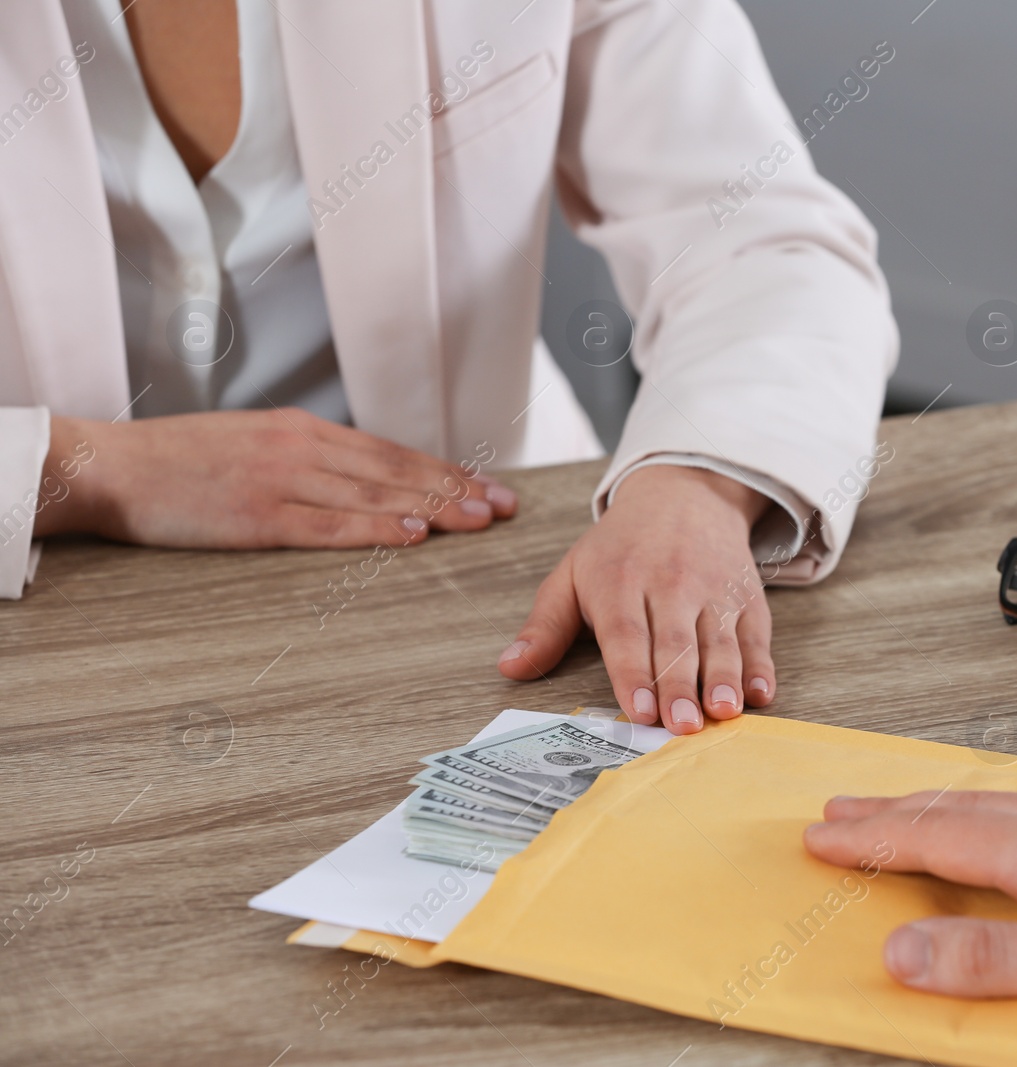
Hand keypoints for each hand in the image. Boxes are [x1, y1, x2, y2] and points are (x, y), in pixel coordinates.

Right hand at [34, 410, 515, 546]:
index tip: (488, 486)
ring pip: (375, 494)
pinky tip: (412, 535)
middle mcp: (303, 448)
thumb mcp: (253, 442)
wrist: (112, 465)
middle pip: (396, 470)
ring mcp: (282, 480)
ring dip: (433, 507)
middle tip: (506, 506)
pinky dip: (375, 529)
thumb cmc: (179, 460)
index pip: (391, 452)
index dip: (445, 471)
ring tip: (480, 520)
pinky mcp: (259, 515)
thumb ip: (306, 458)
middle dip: (457, 489)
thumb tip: (358, 478)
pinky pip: (329, 525)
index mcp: (303, 429)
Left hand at [497, 465, 775, 734]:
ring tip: (724, 712)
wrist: (685, 495)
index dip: (633, 675)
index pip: (627, 634)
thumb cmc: (621, 548)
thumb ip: (546, 626)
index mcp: (620, 583)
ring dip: (724, 678)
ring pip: (720, 640)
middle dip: (680, 686)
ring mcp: (713, 591)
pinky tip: (761, 691)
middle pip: (676, 642)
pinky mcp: (747, 597)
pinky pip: (755, 633)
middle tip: (683, 727)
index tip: (640, 712)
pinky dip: (760, 663)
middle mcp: (671, 585)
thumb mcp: (573, 575)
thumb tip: (511, 669)